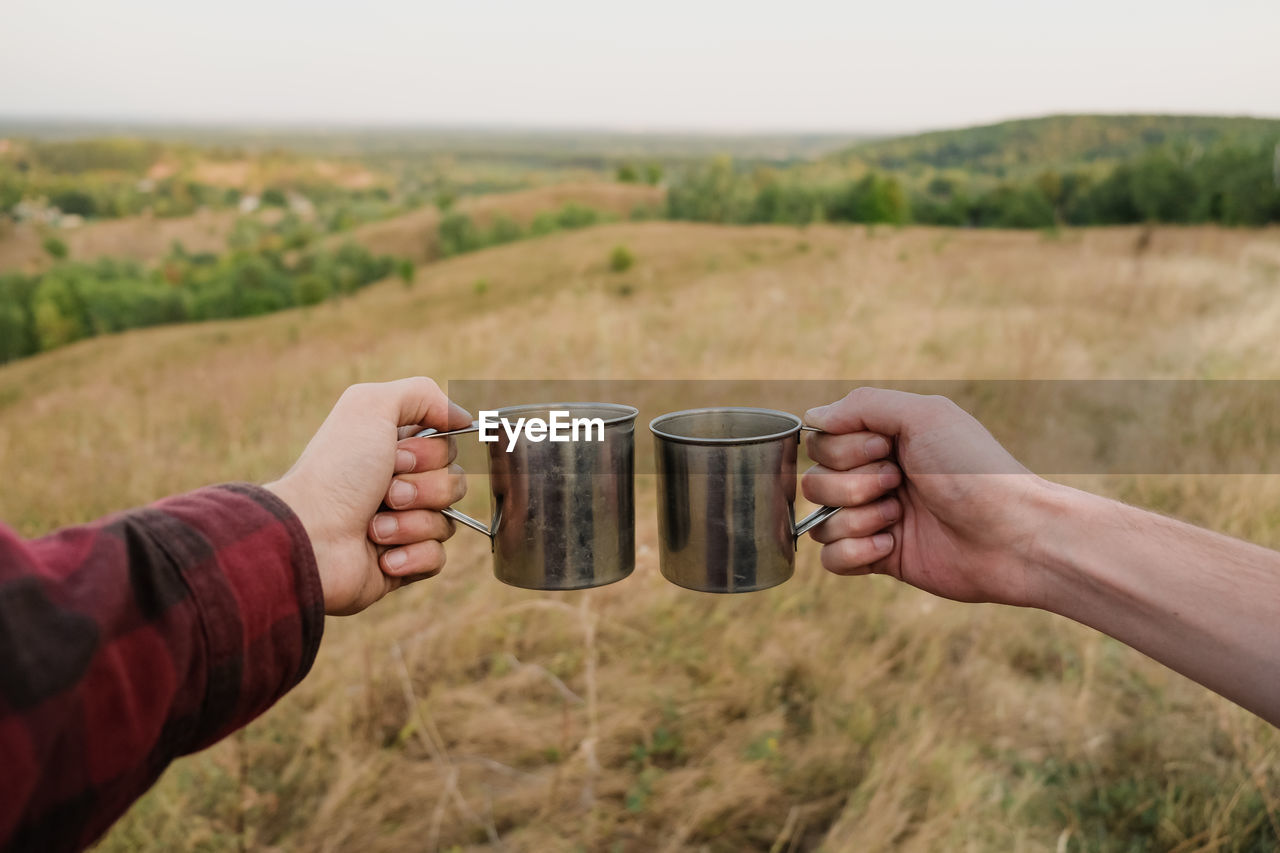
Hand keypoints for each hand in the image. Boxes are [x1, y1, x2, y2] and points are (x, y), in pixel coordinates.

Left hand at [265, 377, 471, 614]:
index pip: (449, 448)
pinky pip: (437, 558)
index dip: (431, 453)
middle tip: (386, 492)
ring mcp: (401, 526)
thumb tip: (463, 417)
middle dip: (423, 489)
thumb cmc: (336, 471)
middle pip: (454, 484)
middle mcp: (398, 485)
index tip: (396, 455)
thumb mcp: (371, 405)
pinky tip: (381, 557)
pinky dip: (411, 556)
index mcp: (392, 450)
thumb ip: (422, 393)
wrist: (310, 537)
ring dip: (411, 523)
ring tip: (374, 528)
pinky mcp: (401, 564)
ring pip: (447, 522)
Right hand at [801, 387, 1049, 606]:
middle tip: (898, 484)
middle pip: (814, 482)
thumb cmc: (975, 471)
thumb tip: (811, 418)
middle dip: (852, 485)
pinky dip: (854, 553)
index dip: (843, 450)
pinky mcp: (880, 558)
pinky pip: (830, 560)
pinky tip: (892, 548)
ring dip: (857, 519)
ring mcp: (876, 520)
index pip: (821, 442)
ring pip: (819, 522)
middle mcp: (875, 478)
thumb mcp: (925, 416)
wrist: (1014, 536)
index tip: (886, 449)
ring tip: (900, 518)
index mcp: (883, 440)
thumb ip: (863, 406)